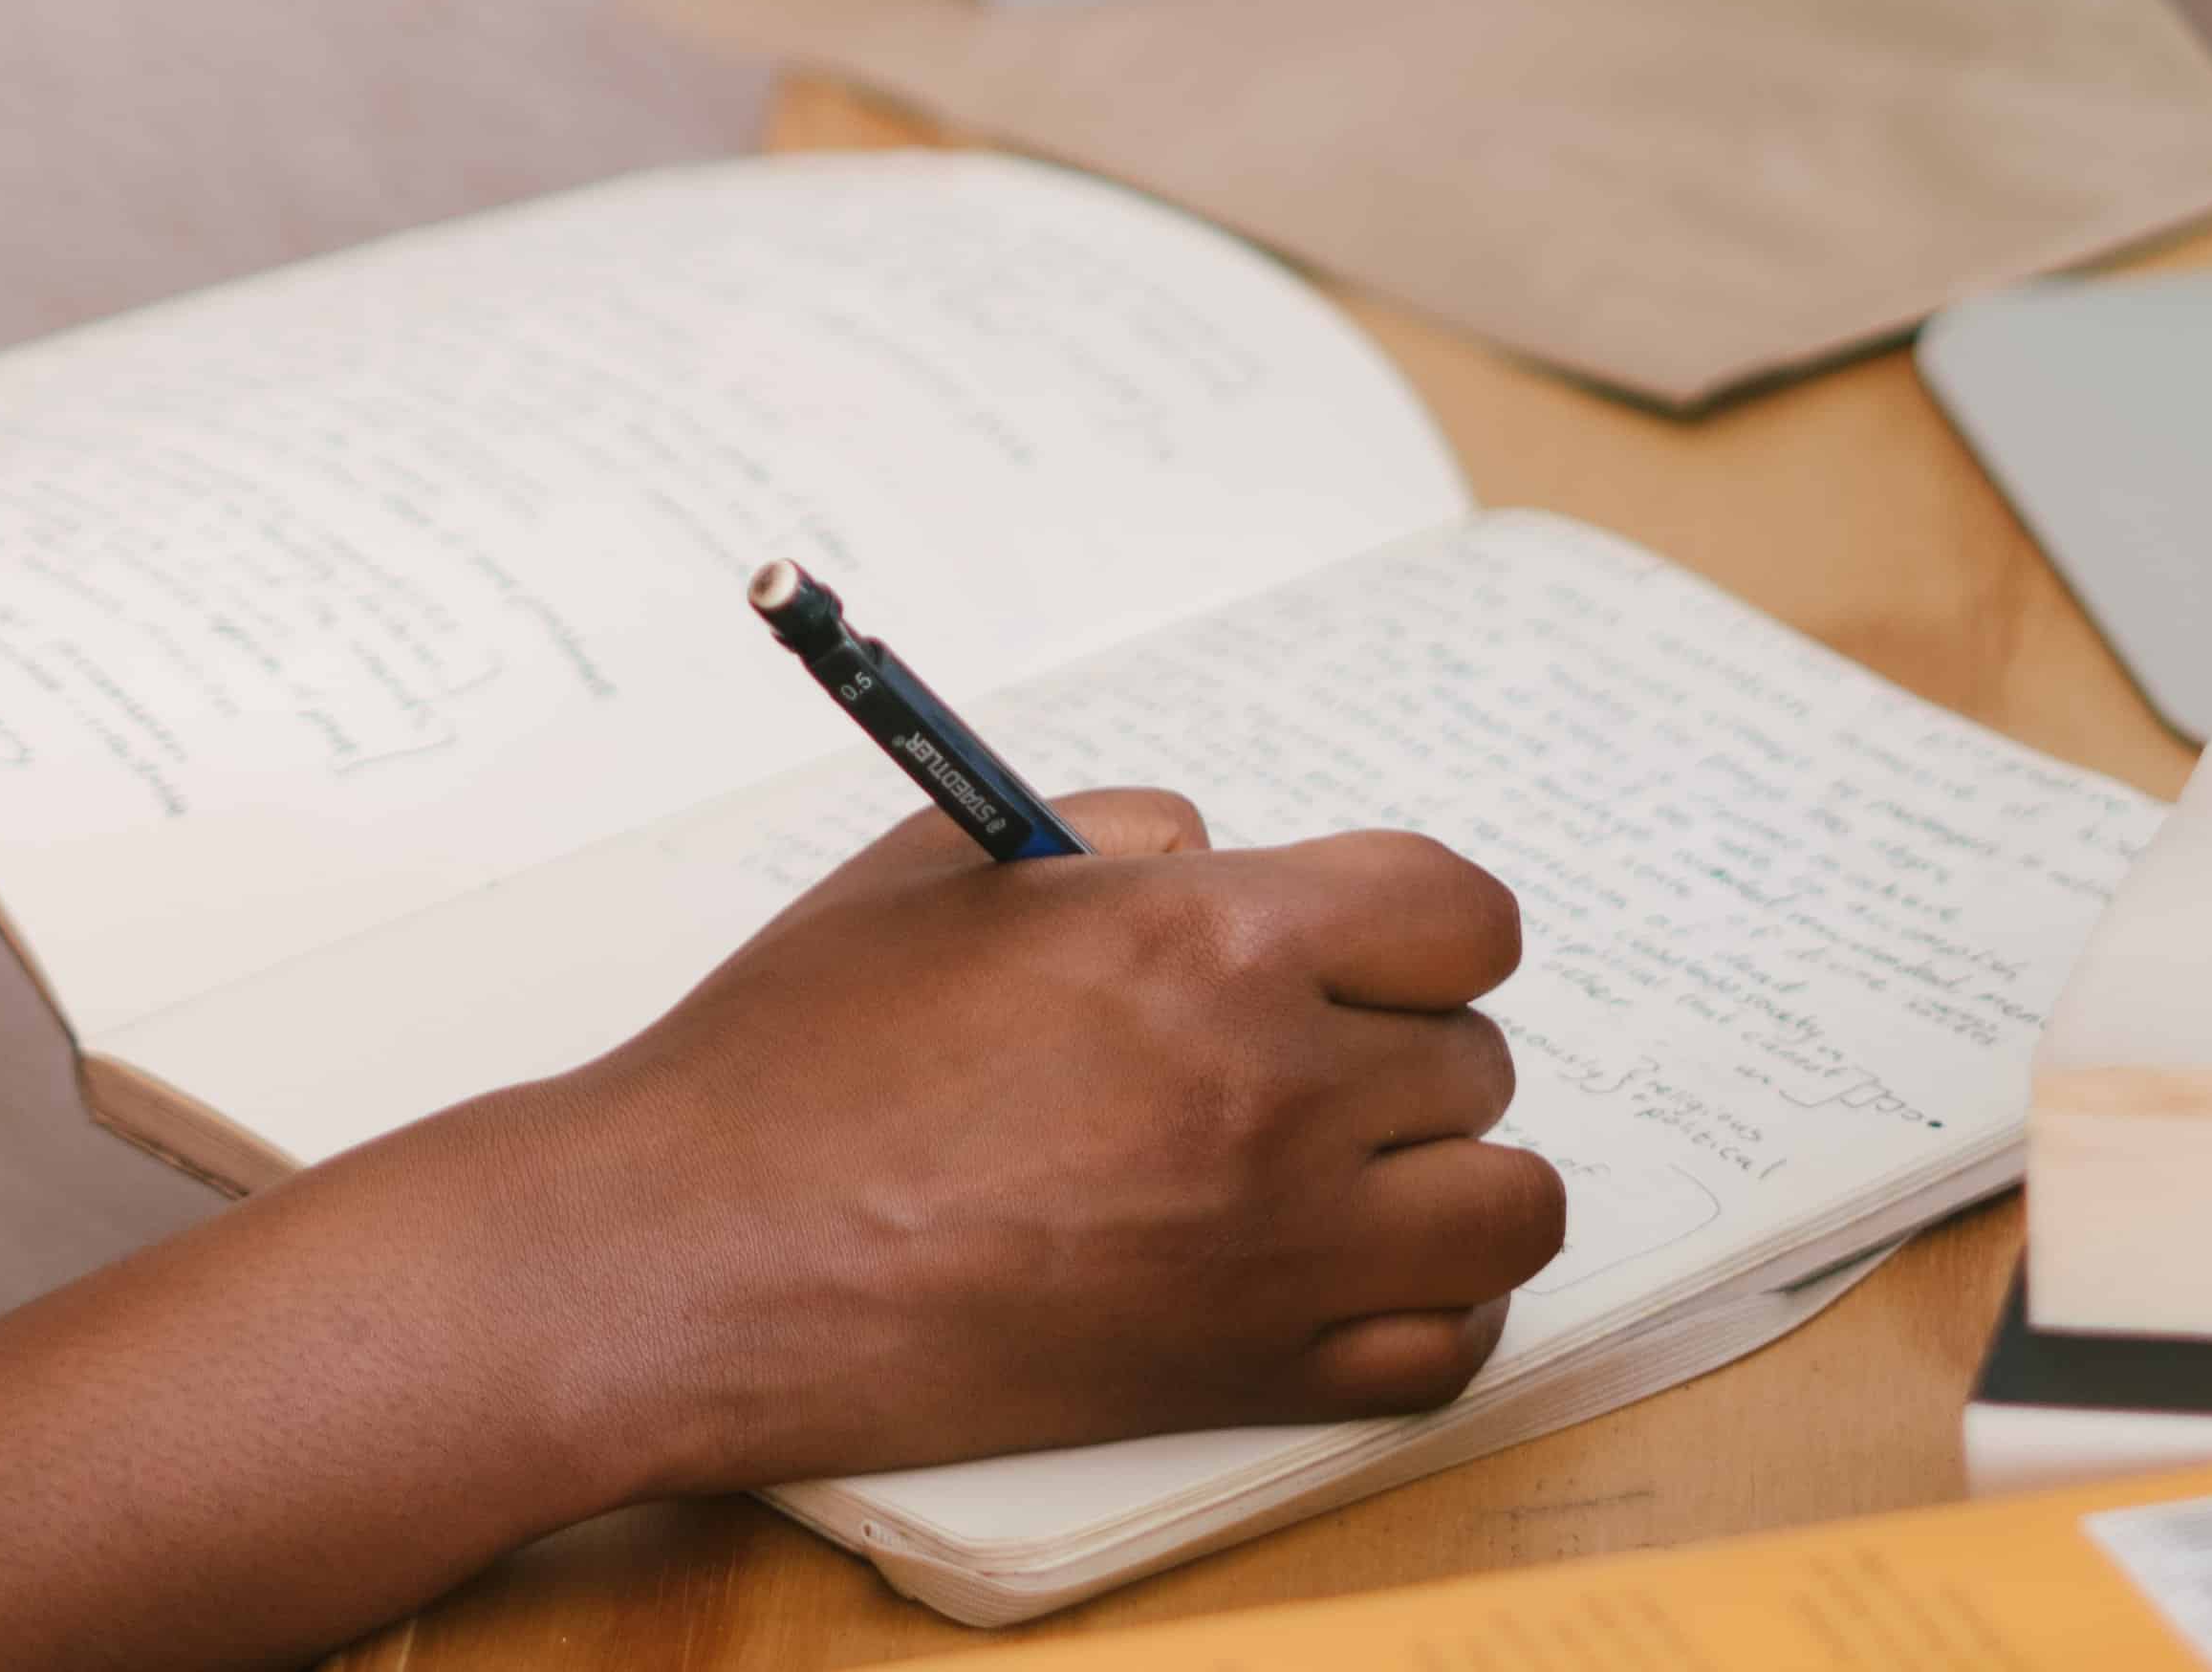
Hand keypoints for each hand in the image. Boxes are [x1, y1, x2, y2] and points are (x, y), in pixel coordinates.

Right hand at [485, 791, 1567, 1497]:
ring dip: (1447, 1175)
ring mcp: (1273, 1252)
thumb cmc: (800, 1056)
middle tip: (1293, 1053)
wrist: (705, 1252)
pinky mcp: (1245, 1377)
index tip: (1362, 943)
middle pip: (1474, 1055)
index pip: (1460, 912)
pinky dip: (1432, 1305)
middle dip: (1396, 1040)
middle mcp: (1273, 1092)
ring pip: (1506, 1205)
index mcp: (1209, 940)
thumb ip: (1119, 835)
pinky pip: (1449, 1347)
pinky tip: (1357, 1270)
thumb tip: (1218, 856)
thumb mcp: (949, 863)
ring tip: (1352, 1166)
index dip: (1415, 922)